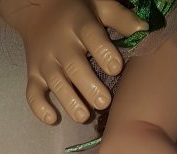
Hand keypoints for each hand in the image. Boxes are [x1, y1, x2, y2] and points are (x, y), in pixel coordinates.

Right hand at [0, 0, 146, 122]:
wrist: (37, 10)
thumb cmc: (77, 11)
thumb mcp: (99, 6)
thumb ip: (120, 18)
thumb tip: (144, 30)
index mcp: (79, 23)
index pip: (91, 36)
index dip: (103, 53)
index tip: (116, 68)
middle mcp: (61, 44)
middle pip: (74, 66)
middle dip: (88, 86)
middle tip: (103, 103)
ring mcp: (45, 62)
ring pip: (55, 84)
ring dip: (68, 101)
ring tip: (84, 116)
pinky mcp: (33, 76)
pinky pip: (32, 94)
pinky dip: (39, 109)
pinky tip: (52, 119)